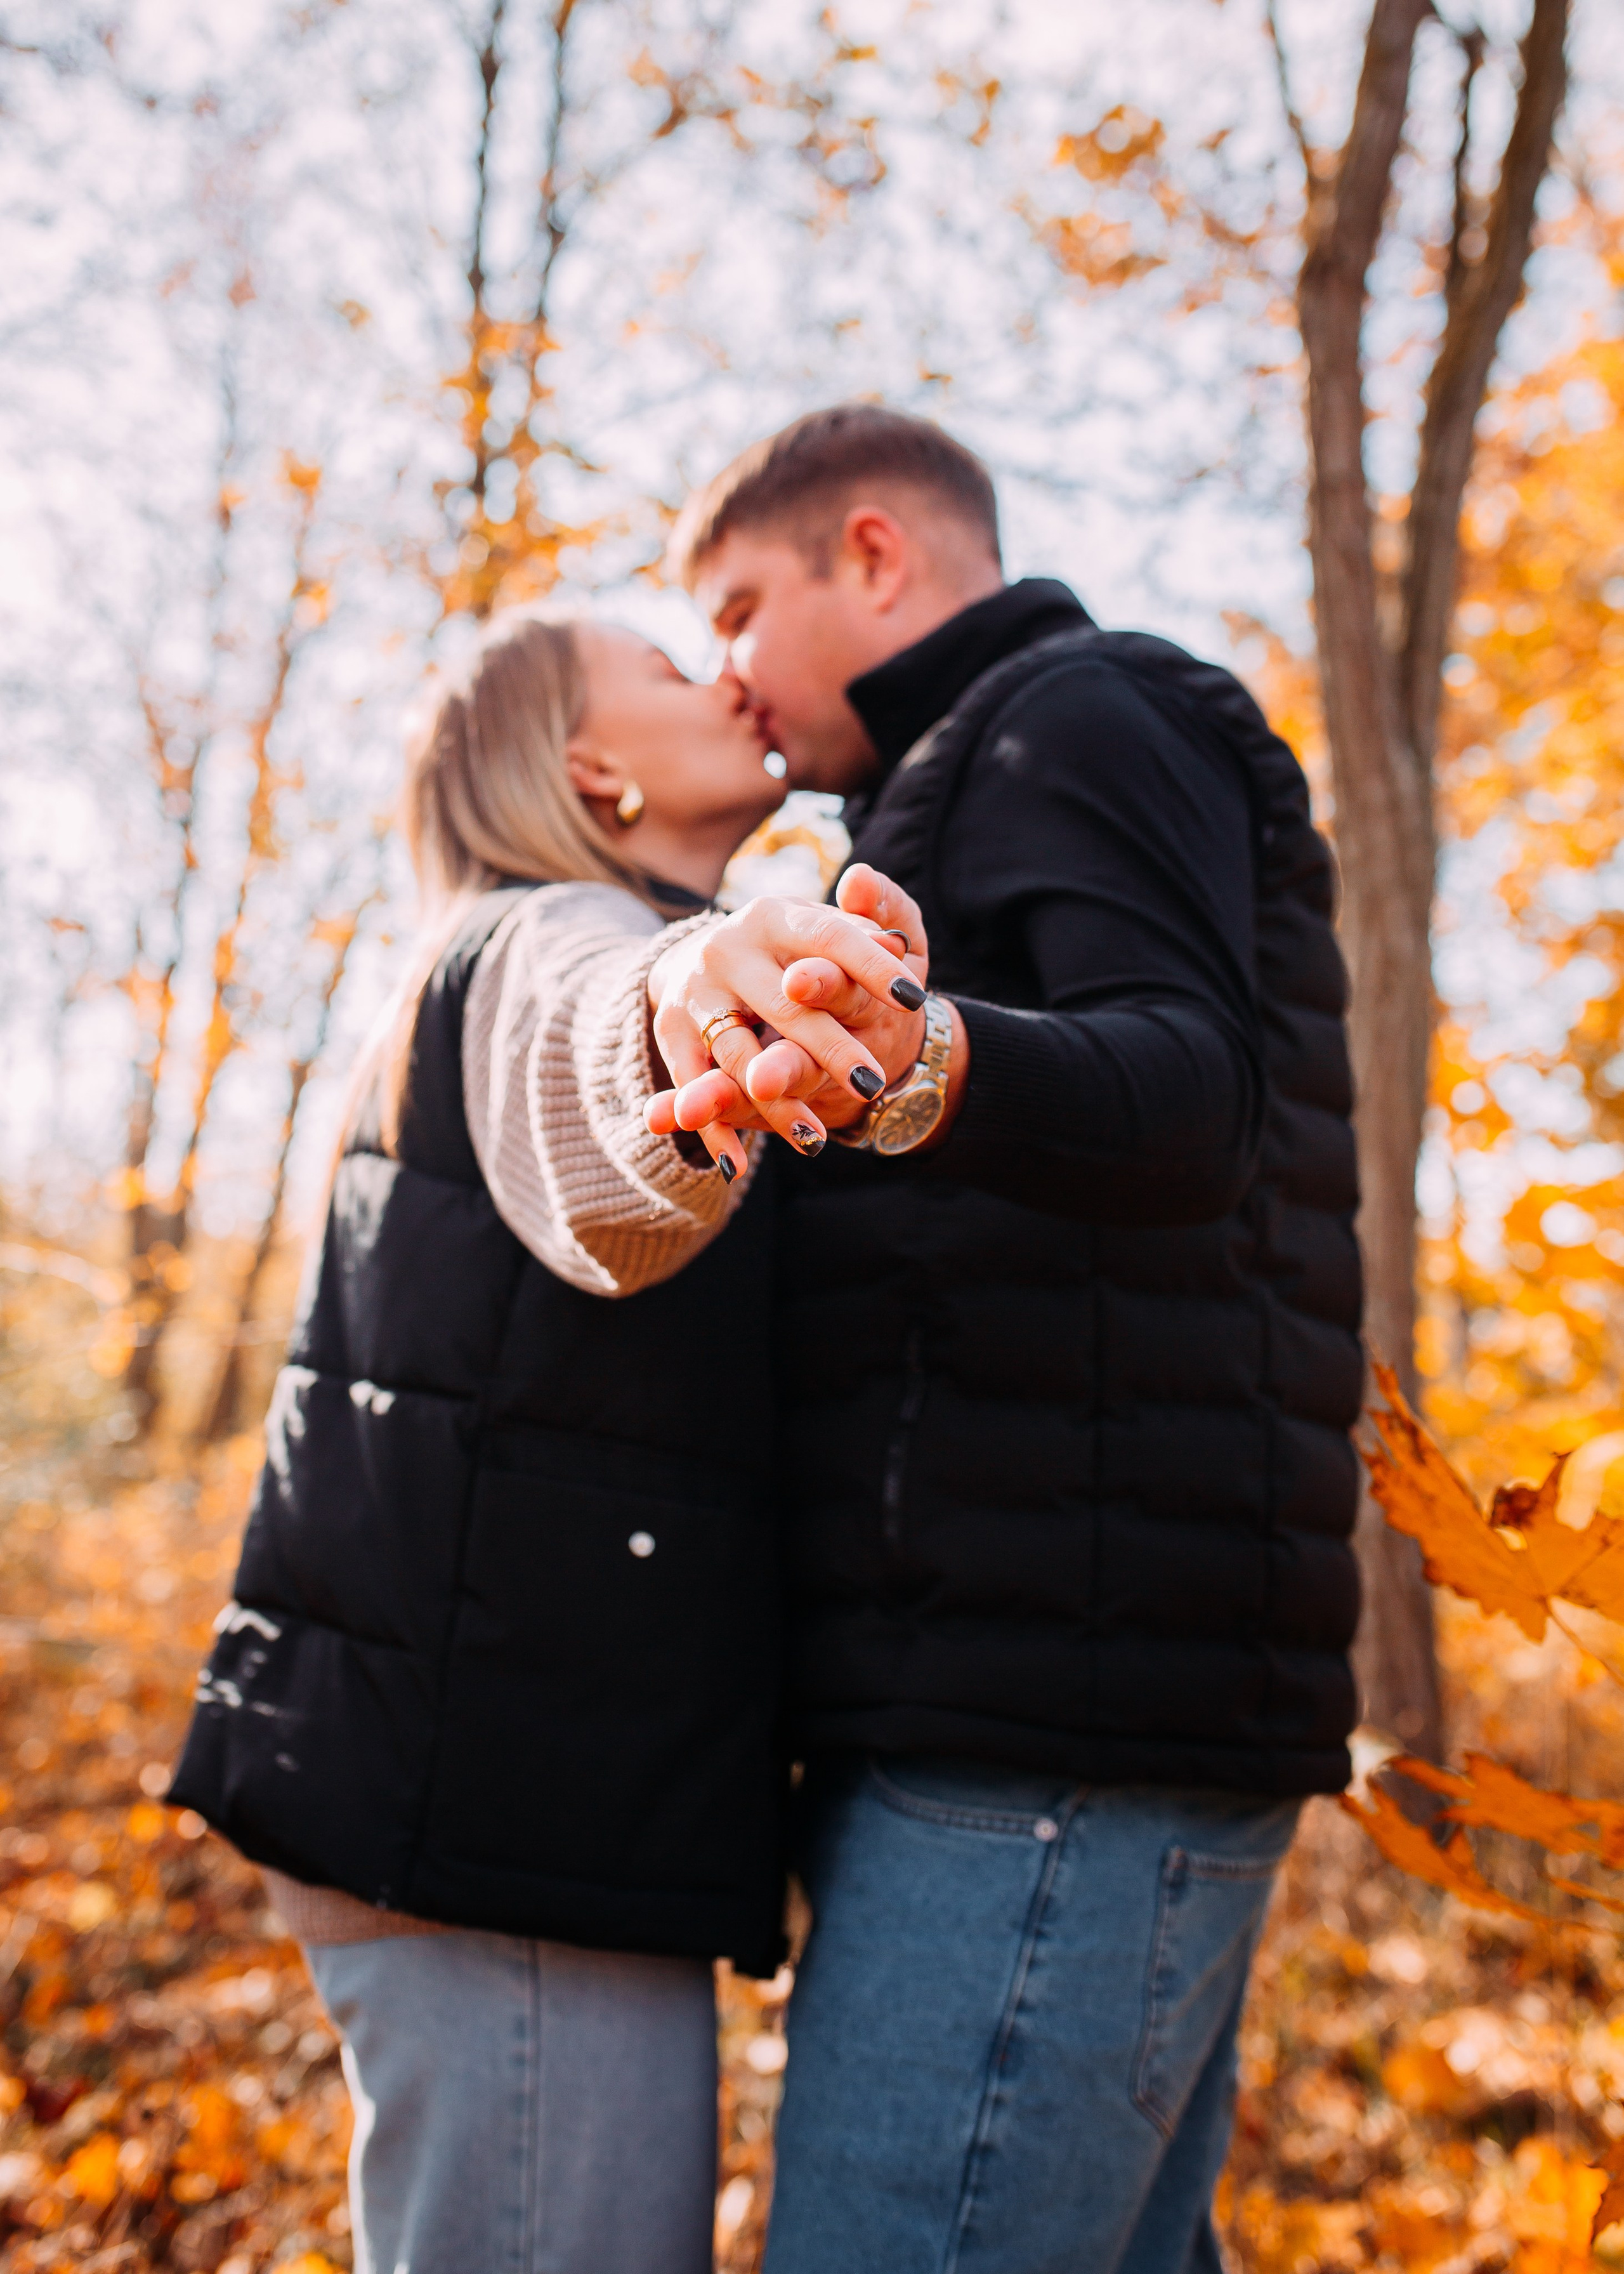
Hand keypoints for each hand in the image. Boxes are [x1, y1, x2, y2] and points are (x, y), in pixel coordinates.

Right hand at [645, 866, 929, 1174]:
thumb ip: (870, 924)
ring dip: (777, 1102)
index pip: (830, 939)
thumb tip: (894, 940)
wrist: (715, 961)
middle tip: (873, 1084)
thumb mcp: (830, 928)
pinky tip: (737, 1165)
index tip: (913, 998)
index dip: (870, 967)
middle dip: (829, 1048)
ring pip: (739, 1055)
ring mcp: (696, 992)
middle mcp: (729, 948)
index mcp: (776, 916)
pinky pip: (695, 1086)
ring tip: (816, 1139)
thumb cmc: (795, 949)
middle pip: (786, 1006)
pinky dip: (715, 1128)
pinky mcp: (672, 1032)